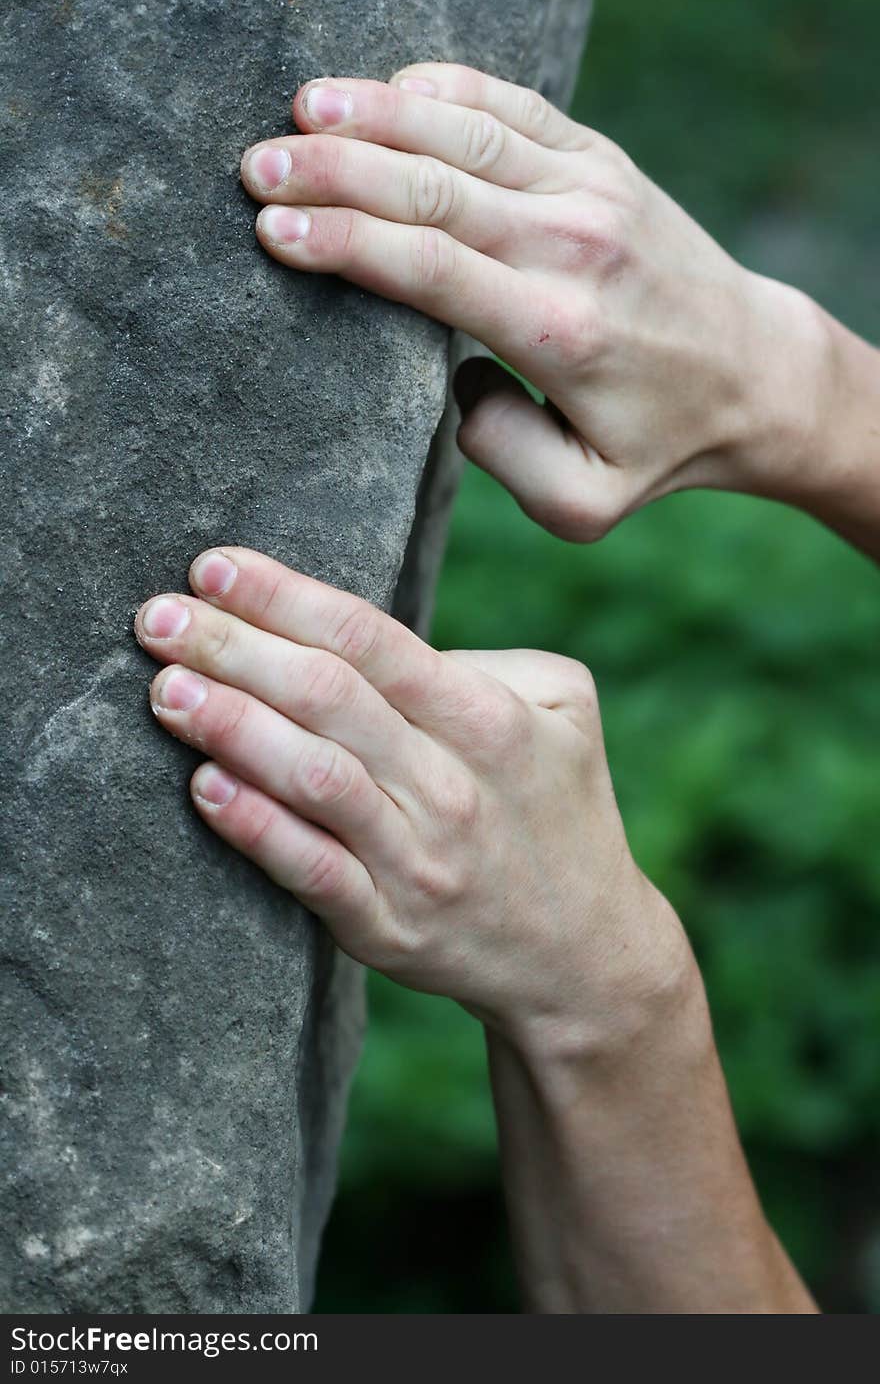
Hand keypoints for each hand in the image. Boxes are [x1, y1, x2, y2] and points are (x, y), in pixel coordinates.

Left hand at [135, 547, 690, 1047]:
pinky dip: (257, 830)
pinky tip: (205, 788)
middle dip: (234, 649)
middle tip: (155, 617)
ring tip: (164, 689)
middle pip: (329, 699)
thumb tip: (370, 648)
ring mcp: (417, 861)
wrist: (583, 952)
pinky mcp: (386, 927)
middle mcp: (451, 785)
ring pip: (314, 779)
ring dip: (232, 727)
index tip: (212, 568)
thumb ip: (480, 663)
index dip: (284, 598)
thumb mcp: (562, 712)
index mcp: (489, 720)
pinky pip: (314, 872)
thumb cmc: (557, 808)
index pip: (370, 640)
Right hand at [238, 63, 827, 540]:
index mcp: (557, 331)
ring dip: (375, 114)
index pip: (429, 268)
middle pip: (432, 187)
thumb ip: (500, 457)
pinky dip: (446, 86)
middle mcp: (573, 246)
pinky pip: (515, 107)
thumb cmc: (657, 445)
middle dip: (333, 172)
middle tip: (254, 166)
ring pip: (466, 131)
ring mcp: (592, 192)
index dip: (342, 243)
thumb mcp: (583, 500)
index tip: (270, 231)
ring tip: (298, 110)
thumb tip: (447, 385)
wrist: (754, 374)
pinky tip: (386, 86)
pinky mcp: (603, 163)